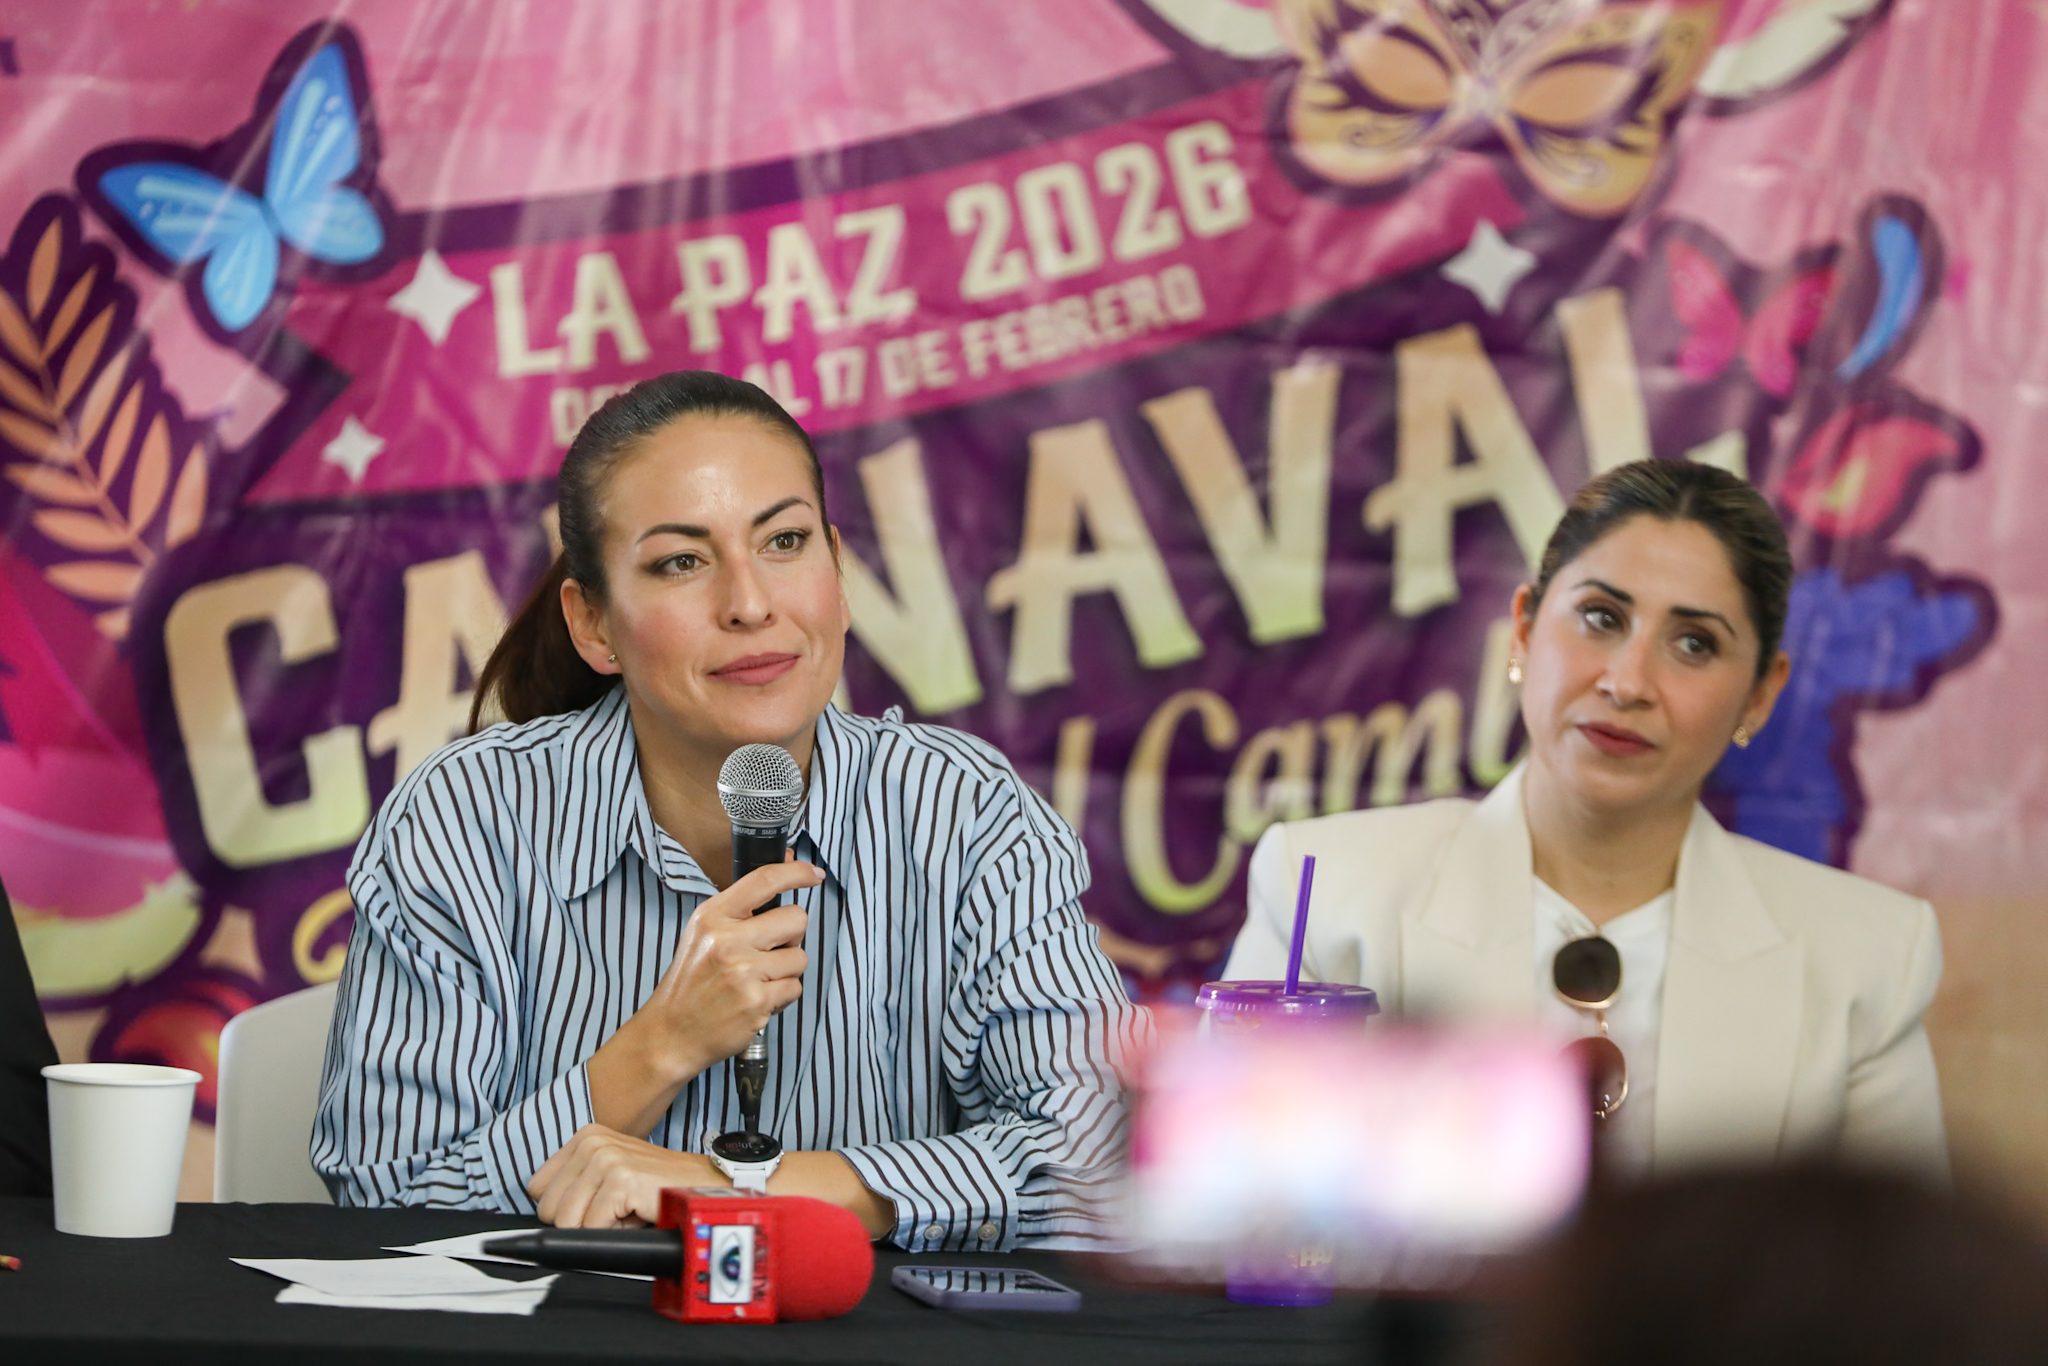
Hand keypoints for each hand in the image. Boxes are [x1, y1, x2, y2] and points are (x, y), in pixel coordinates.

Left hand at [529, 1124, 718, 1227]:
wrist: (700, 1187)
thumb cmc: (656, 1187)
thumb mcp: (607, 1176)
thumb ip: (574, 1185)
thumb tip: (540, 1212)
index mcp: (584, 1138)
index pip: (537, 1189)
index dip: (564, 1209)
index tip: (594, 1205)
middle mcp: (591, 1142)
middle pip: (547, 1209)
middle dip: (580, 1221)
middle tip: (615, 1209)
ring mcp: (605, 1158)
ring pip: (567, 1222)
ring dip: (599, 1228)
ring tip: (626, 1211)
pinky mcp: (620, 1179)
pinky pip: (592, 1228)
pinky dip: (615, 1231)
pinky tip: (637, 1214)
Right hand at [589, 858, 819, 1133]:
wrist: (671, 1033)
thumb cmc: (691, 983)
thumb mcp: (703, 934)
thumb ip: (740, 908)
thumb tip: (786, 868)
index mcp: (713, 917)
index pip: (764, 880)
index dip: (797, 872)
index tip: (814, 875)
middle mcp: (727, 940)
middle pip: (796, 919)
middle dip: (793, 936)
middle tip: (772, 950)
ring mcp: (743, 972)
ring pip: (800, 957)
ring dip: (787, 970)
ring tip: (759, 980)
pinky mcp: (757, 1001)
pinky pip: (795, 988)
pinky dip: (782, 995)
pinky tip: (758, 999)